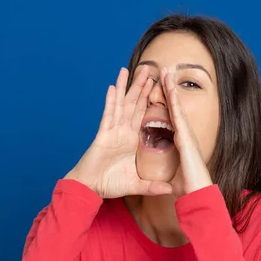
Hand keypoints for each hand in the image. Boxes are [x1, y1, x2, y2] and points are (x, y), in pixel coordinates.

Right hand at [64, 66, 172, 198]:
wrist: (90, 189)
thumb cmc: (109, 184)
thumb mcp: (136, 185)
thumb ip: (152, 185)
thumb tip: (170, 190)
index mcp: (131, 140)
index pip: (143, 116)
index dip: (150, 101)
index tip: (158, 87)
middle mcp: (122, 132)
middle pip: (133, 105)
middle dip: (140, 88)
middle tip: (149, 70)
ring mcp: (111, 132)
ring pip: (121, 105)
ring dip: (126, 88)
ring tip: (130, 70)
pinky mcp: (102, 135)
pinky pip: (107, 116)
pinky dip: (110, 102)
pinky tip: (113, 87)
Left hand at [161, 68, 212, 196]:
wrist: (198, 195)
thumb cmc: (188, 189)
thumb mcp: (172, 178)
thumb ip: (167, 175)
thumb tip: (162, 180)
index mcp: (181, 144)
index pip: (171, 120)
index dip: (166, 105)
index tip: (161, 92)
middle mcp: (185, 136)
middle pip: (174, 109)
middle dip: (168, 91)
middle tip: (164, 72)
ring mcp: (187, 134)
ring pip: (176, 107)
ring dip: (170, 89)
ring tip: (165, 71)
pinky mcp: (186, 136)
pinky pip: (177, 114)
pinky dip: (173, 99)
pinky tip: (169, 86)